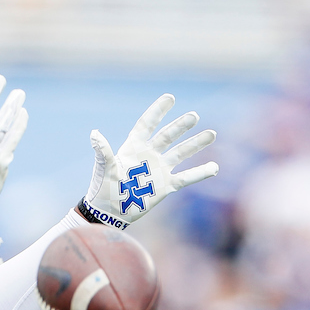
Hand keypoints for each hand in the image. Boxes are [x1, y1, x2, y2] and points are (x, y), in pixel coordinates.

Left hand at [82, 94, 216, 227]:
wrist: (110, 212)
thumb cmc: (103, 189)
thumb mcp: (104, 168)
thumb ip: (103, 151)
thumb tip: (94, 134)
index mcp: (133, 147)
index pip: (147, 124)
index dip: (158, 111)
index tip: (170, 98)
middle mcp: (149, 155)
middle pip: (168, 136)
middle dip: (181, 126)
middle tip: (194, 116)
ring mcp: (159, 169)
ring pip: (181, 153)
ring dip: (196, 144)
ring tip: (211, 134)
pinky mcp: (165, 186)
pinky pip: (186, 177)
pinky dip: (200, 173)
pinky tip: (214, 167)